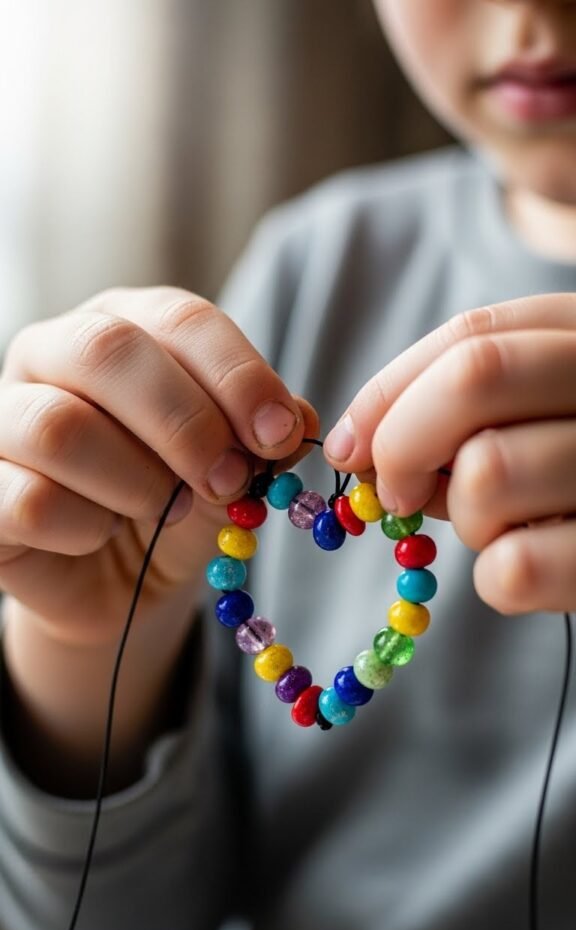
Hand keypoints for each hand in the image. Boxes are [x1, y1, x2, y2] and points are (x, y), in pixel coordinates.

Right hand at [0, 286, 317, 645]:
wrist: (119, 579)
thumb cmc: (174, 504)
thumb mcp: (231, 467)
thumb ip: (263, 437)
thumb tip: (296, 420)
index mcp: (123, 326)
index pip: (179, 317)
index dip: (236, 374)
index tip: (279, 435)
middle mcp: (52, 353)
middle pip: (107, 351)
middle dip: (186, 423)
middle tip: (228, 481)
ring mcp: (4, 416)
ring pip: (59, 427)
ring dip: (137, 484)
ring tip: (163, 510)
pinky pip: (30, 501)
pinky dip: (86, 529)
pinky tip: (101, 536)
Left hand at [325, 294, 575, 614]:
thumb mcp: (543, 419)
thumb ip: (466, 415)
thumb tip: (361, 446)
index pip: (472, 336)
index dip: (390, 391)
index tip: (350, 446)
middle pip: (475, 377)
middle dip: (404, 441)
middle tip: (397, 492)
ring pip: (488, 474)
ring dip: (467, 520)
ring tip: (504, 530)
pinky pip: (516, 568)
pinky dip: (499, 580)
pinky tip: (534, 571)